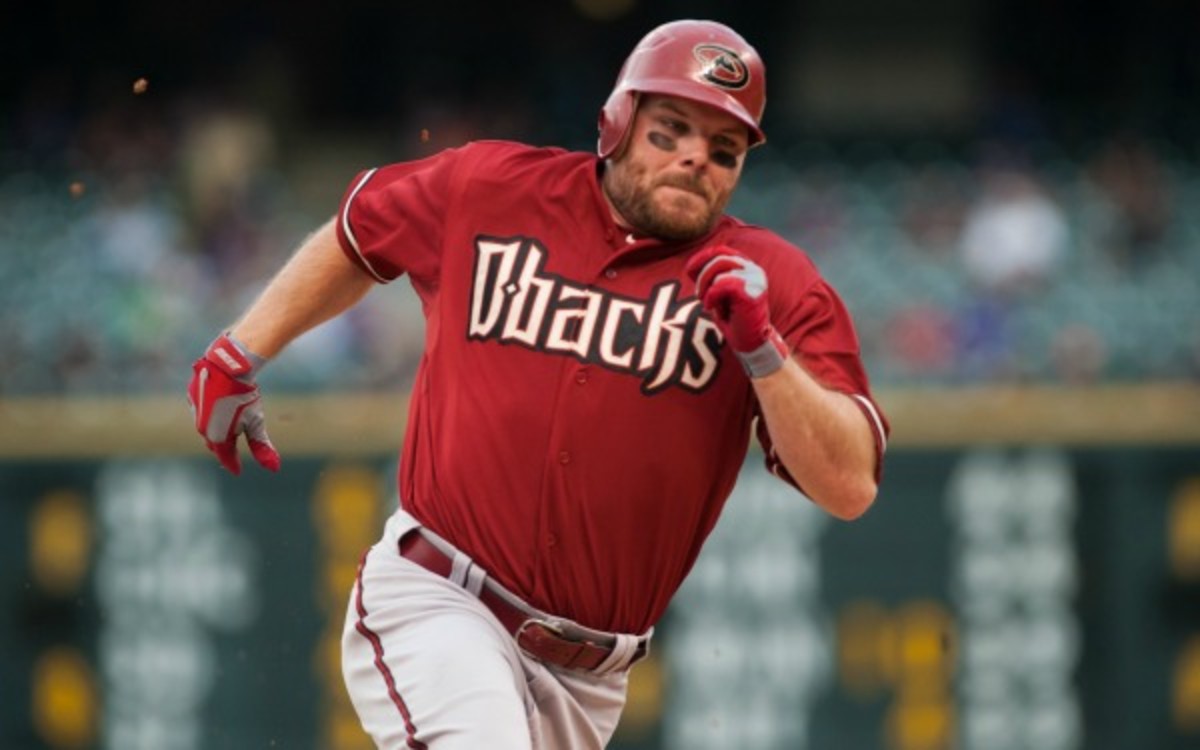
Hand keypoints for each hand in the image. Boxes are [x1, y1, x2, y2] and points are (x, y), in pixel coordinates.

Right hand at [187, 333, 280, 474]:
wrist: (227, 366)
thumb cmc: (244, 395)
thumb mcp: (256, 422)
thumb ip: (261, 446)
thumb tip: (274, 468)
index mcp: (217, 437)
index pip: (226, 457)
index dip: (233, 464)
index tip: (237, 471)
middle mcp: (202, 428)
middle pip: (215, 444)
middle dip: (224, 449)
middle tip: (231, 454)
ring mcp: (195, 413)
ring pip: (206, 428)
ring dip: (216, 432)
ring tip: (225, 433)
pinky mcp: (192, 398)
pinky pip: (202, 412)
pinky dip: (210, 415)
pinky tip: (218, 410)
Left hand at [685, 246, 787, 377]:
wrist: (749, 341)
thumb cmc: (733, 318)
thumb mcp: (718, 293)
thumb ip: (710, 277)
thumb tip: (691, 265)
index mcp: (746, 266)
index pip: (720, 250)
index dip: (702, 257)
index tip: (688, 270)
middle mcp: (753, 268)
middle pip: (718, 258)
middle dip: (702, 276)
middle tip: (699, 295)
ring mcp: (755, 279)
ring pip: (719, 270)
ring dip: (707, 288)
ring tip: (709, 304)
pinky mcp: (752, 291)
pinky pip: (722, 284)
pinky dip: (712, 296)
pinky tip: (713, 308)